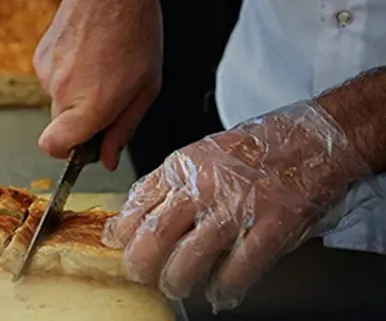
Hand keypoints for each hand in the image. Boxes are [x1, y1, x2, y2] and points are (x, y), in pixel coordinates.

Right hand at [33, 0, 161, 169]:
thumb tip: (107, 159)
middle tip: (109, 95)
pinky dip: (68, 72)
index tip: (84, 144)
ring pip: (58, 100)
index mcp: (90, 105)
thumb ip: (123, 129)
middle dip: (81, 119)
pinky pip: (52, 78)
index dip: (66, 152)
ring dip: (77, 92)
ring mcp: (47, 72)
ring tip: (102, 64)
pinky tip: (87, 52)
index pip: (54, 147)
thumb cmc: (135, 33)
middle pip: (60, 126)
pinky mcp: (39, 56)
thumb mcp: (146, 89)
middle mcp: (62, 92)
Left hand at [101, 101, 371, 311]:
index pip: (138, 202)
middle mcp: (204, 186)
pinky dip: (225, 287)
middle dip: (140, 262)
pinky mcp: (271, 226)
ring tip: (176, 286)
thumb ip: (172, 181)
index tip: (115, 243)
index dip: (122, 229)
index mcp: (184, 165)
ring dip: (177, 280)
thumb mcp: (202, 152)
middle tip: (139, 274)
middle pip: (155, 234)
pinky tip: (220, 293)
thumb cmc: (258, 147)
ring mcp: (238, 207)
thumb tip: (137, 214)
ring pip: (190, 257)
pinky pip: (238, 267)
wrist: (314, 138)